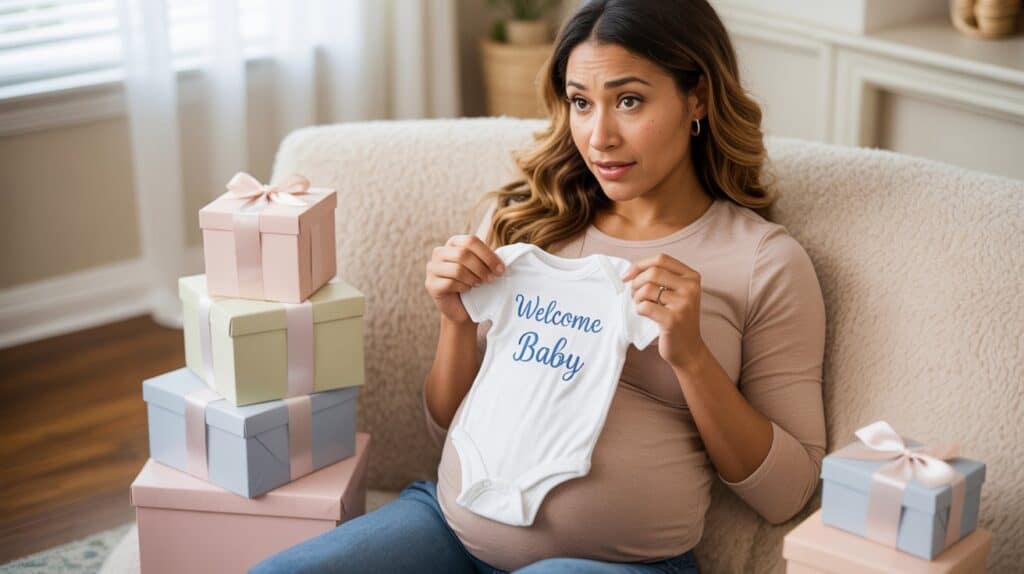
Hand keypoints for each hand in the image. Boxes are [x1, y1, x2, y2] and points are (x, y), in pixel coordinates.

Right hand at [424, 234, 504, 323]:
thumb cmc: (474, 283)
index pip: (471, 241)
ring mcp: (432, 268)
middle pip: (463, 254)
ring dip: (473, 279)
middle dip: (482, 268)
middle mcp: (439, 252)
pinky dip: (463, 287)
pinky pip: (450, 283)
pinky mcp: (431, 284)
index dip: (488, 255)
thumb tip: (501, 263)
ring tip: (479, 284)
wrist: (462, 307)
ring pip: (457, 269)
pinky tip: (467, 290)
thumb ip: (488, 260)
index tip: (501, 269)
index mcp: (453, 243)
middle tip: (491, 279)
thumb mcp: (482, 267)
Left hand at [621, 253, 706, 370]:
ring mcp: (683, 304)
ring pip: (647, 289)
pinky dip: (639, 310)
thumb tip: (632, 271)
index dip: (641, 265)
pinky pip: (645, 306)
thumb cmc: (677, 319)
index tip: (628, 275)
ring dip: (637, 298)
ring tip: (640, 305)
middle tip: (633, 294)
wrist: (689, 349)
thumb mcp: (677, 294)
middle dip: (636, 282)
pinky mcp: (673, 320)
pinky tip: (644, 315)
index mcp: (692, 277)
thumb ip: (662, 278)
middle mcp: (691, 288)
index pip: (662, 259)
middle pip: (653, 272)